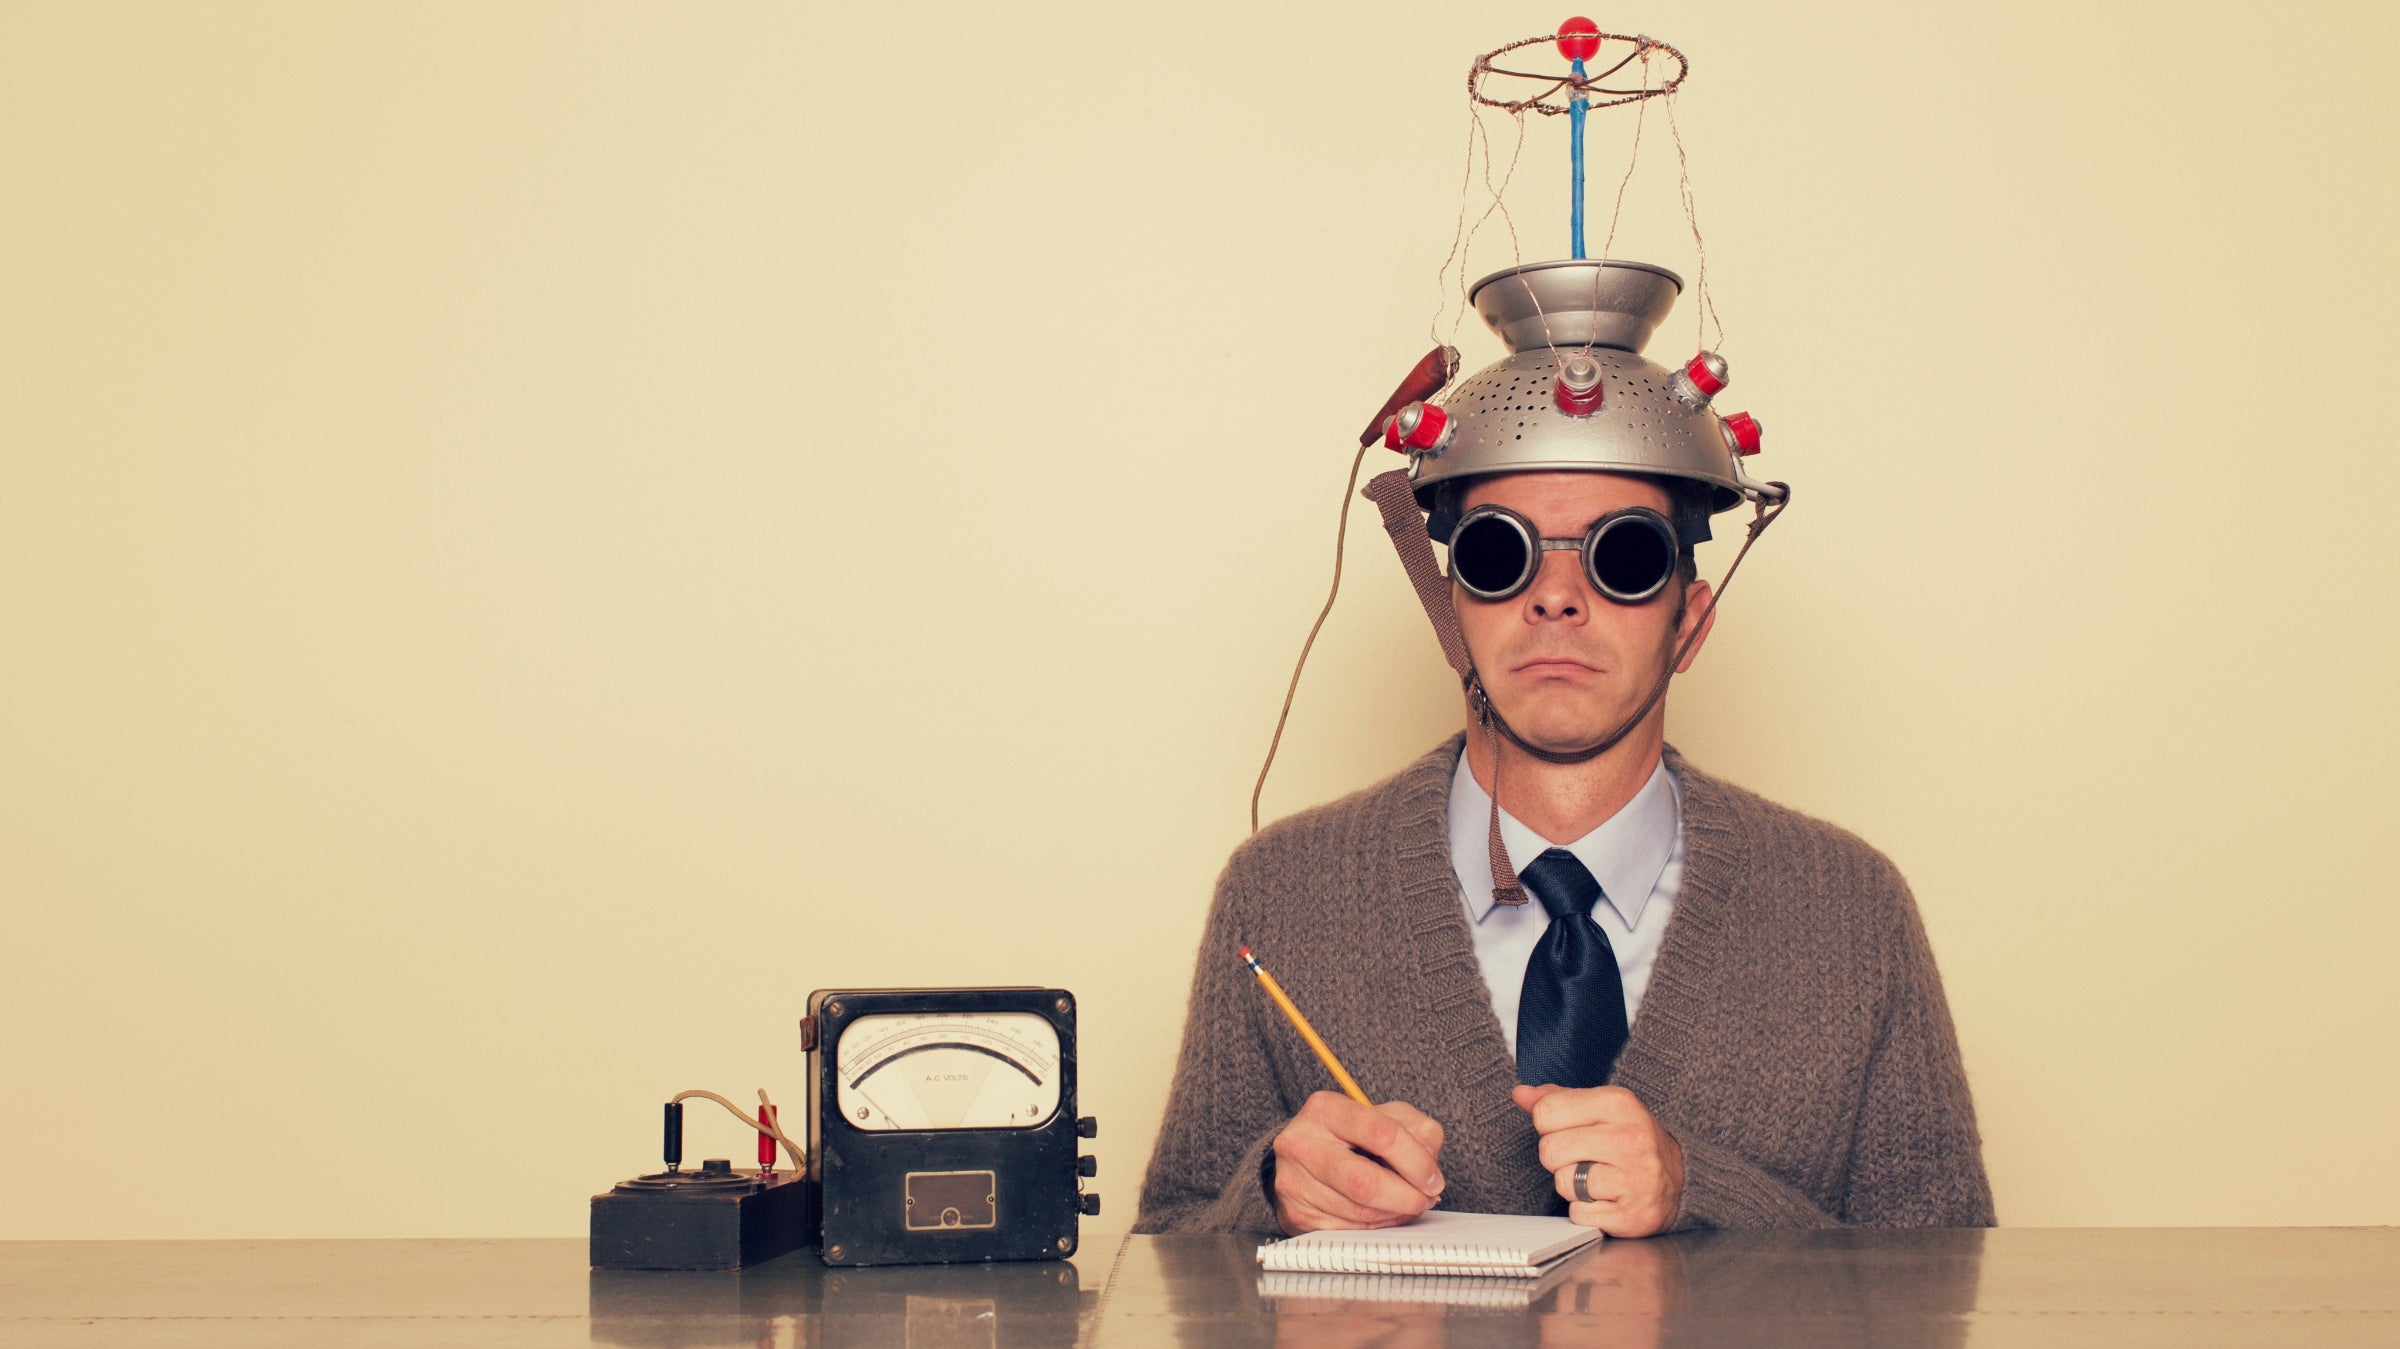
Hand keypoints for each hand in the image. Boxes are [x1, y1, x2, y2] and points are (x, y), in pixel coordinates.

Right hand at [1269, 1092, 1446, 1233]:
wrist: (1302, 1155)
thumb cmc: (1350, 1135)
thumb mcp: (1385, 1116)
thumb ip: (1417, 1131)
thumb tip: (1429, 1171)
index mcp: (1325, 1109)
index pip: (1381, 1134)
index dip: (1416, 1161)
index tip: (1433, 1179)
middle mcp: (1301, 1143)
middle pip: (1366, 1182)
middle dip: (1407, 1197)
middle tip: (1425, 1199)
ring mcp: (1293, 1181)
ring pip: (1359, 1212)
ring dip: (1395, 1214)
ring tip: (1406, 1204)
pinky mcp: (1296, 1213)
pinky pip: (1349, 1230)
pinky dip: (1376, 1226)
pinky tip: (1384, 1213)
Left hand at [1512, 1083, 1683, 1236]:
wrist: (1681, 1179)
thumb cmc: (1631, 1141)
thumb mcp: (1600, 1109)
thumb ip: (1558, 1100)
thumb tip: (1520, 1094)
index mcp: (1618, 1103)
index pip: (1546, 1112)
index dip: (1548, 1125)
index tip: (1569, 1130)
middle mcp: (1631, 1137)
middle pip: (1550, 1149)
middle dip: (1557, 1158)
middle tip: (1582, 1158)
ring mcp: (1635, 1178)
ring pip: (1563, 1182)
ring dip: (1572, 1186)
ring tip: (1597, 1178)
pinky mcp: (1633, 1215)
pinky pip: (1579, 1214)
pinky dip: (1586, 1211)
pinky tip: (1606, 1199)